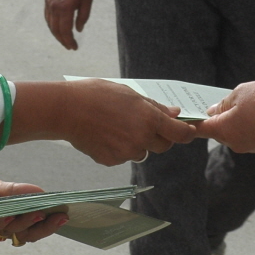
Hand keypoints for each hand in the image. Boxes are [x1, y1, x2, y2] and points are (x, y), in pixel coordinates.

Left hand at [0, 175, 69, 244]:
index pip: (30, 230)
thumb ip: (18, 192)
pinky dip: (1, 221)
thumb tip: (42, 194)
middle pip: (23, 236)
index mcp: (4, 224)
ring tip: (40, 213)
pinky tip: (11, 214)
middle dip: (43, 228)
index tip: (64, 215)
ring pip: (8, 231)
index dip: (47, 225)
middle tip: (60, 218)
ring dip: (25, 223)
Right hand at [22, 78, 196, 164]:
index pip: (180, 134)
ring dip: (136, 143)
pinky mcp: (112, 161)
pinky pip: (123, 157)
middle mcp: (141, 138)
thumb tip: (174, 113)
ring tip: (116, 126)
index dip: (186, 133)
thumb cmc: (97, 95)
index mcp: (149, 118)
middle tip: (143, 124)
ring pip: (141, 152)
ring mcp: (126, 152)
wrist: (66, 110)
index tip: (187, 131)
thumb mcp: (129, 93)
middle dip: (159, 137)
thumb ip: (154, 106)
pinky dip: (118, 148)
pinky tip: (104, 134)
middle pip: (163, 146)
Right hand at [45, 0, 92, 49]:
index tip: (74, 47)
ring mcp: (49, 4)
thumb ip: (83, 15)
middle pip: (56, 30)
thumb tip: (78, 29)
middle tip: (69, 47)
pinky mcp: (46, 0)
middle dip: (63, 41)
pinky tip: (56, 28)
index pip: (65, 30)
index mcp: (66, 8)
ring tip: (64, 40)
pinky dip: (51, 25)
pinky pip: (47, 17)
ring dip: (56, 35)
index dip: (69, 41)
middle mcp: (55, 8)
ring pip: (50, 25)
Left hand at [194, 81, 254, 152]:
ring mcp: (248, 147)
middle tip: (215, 102)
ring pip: (232, 133)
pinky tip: (253, 113)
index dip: (192, 120)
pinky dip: (245, 126)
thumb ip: (223, 103)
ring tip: (239, 104)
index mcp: (224, 130)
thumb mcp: (240, 93)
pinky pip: (246, 135)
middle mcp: (233, 143)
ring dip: (232, 122)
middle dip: (215, 119)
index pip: (200, 129)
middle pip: (216, 131)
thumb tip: (213, 112)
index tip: (187, 114)